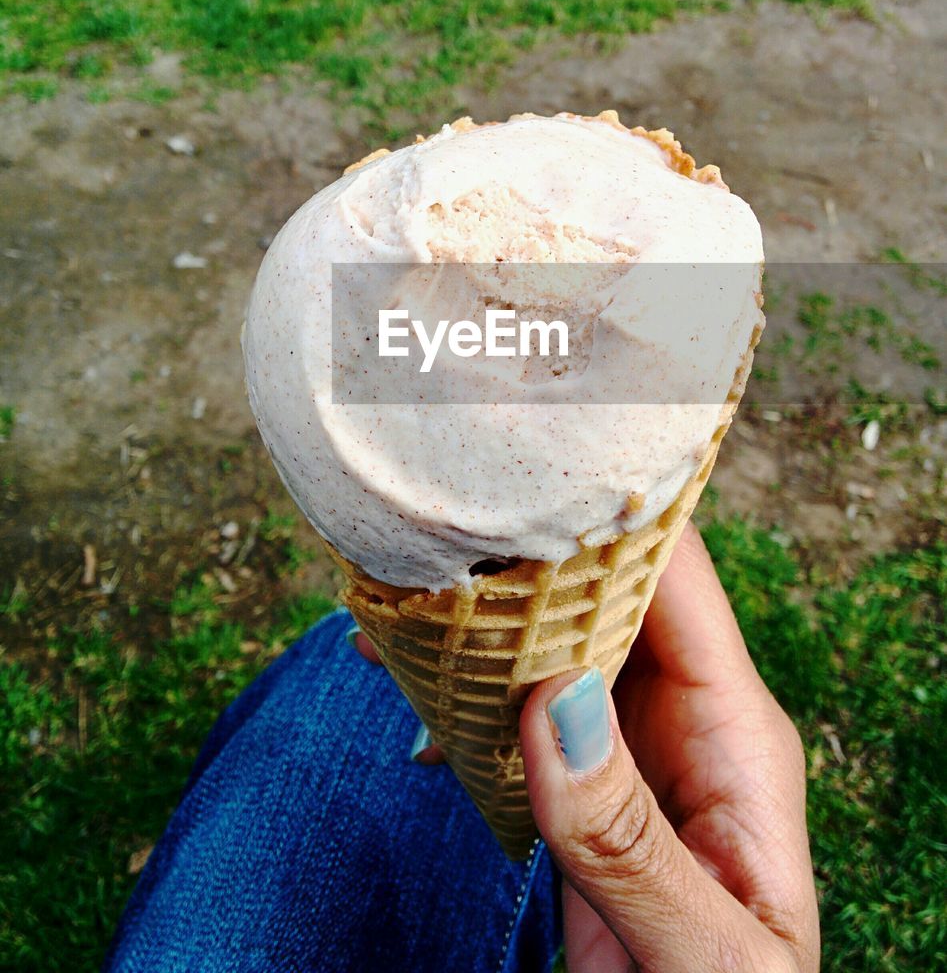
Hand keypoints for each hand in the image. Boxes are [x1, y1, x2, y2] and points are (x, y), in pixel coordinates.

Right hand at [350, 521, 819, 972]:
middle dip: (523, 569)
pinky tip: (415, 708)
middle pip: (605, 600)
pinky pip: (524, 721)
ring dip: (481, 635)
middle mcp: (683, 721)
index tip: (519, 492)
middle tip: (428, 550)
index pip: (678, 582)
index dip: (607, 524)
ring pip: (555, 654)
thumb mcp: (704, 950)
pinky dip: (467, 706)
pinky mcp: (586, 796)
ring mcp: (630, 754)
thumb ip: (629, 838)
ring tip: (394, 620)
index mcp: (735, 730)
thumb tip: (556, 697)